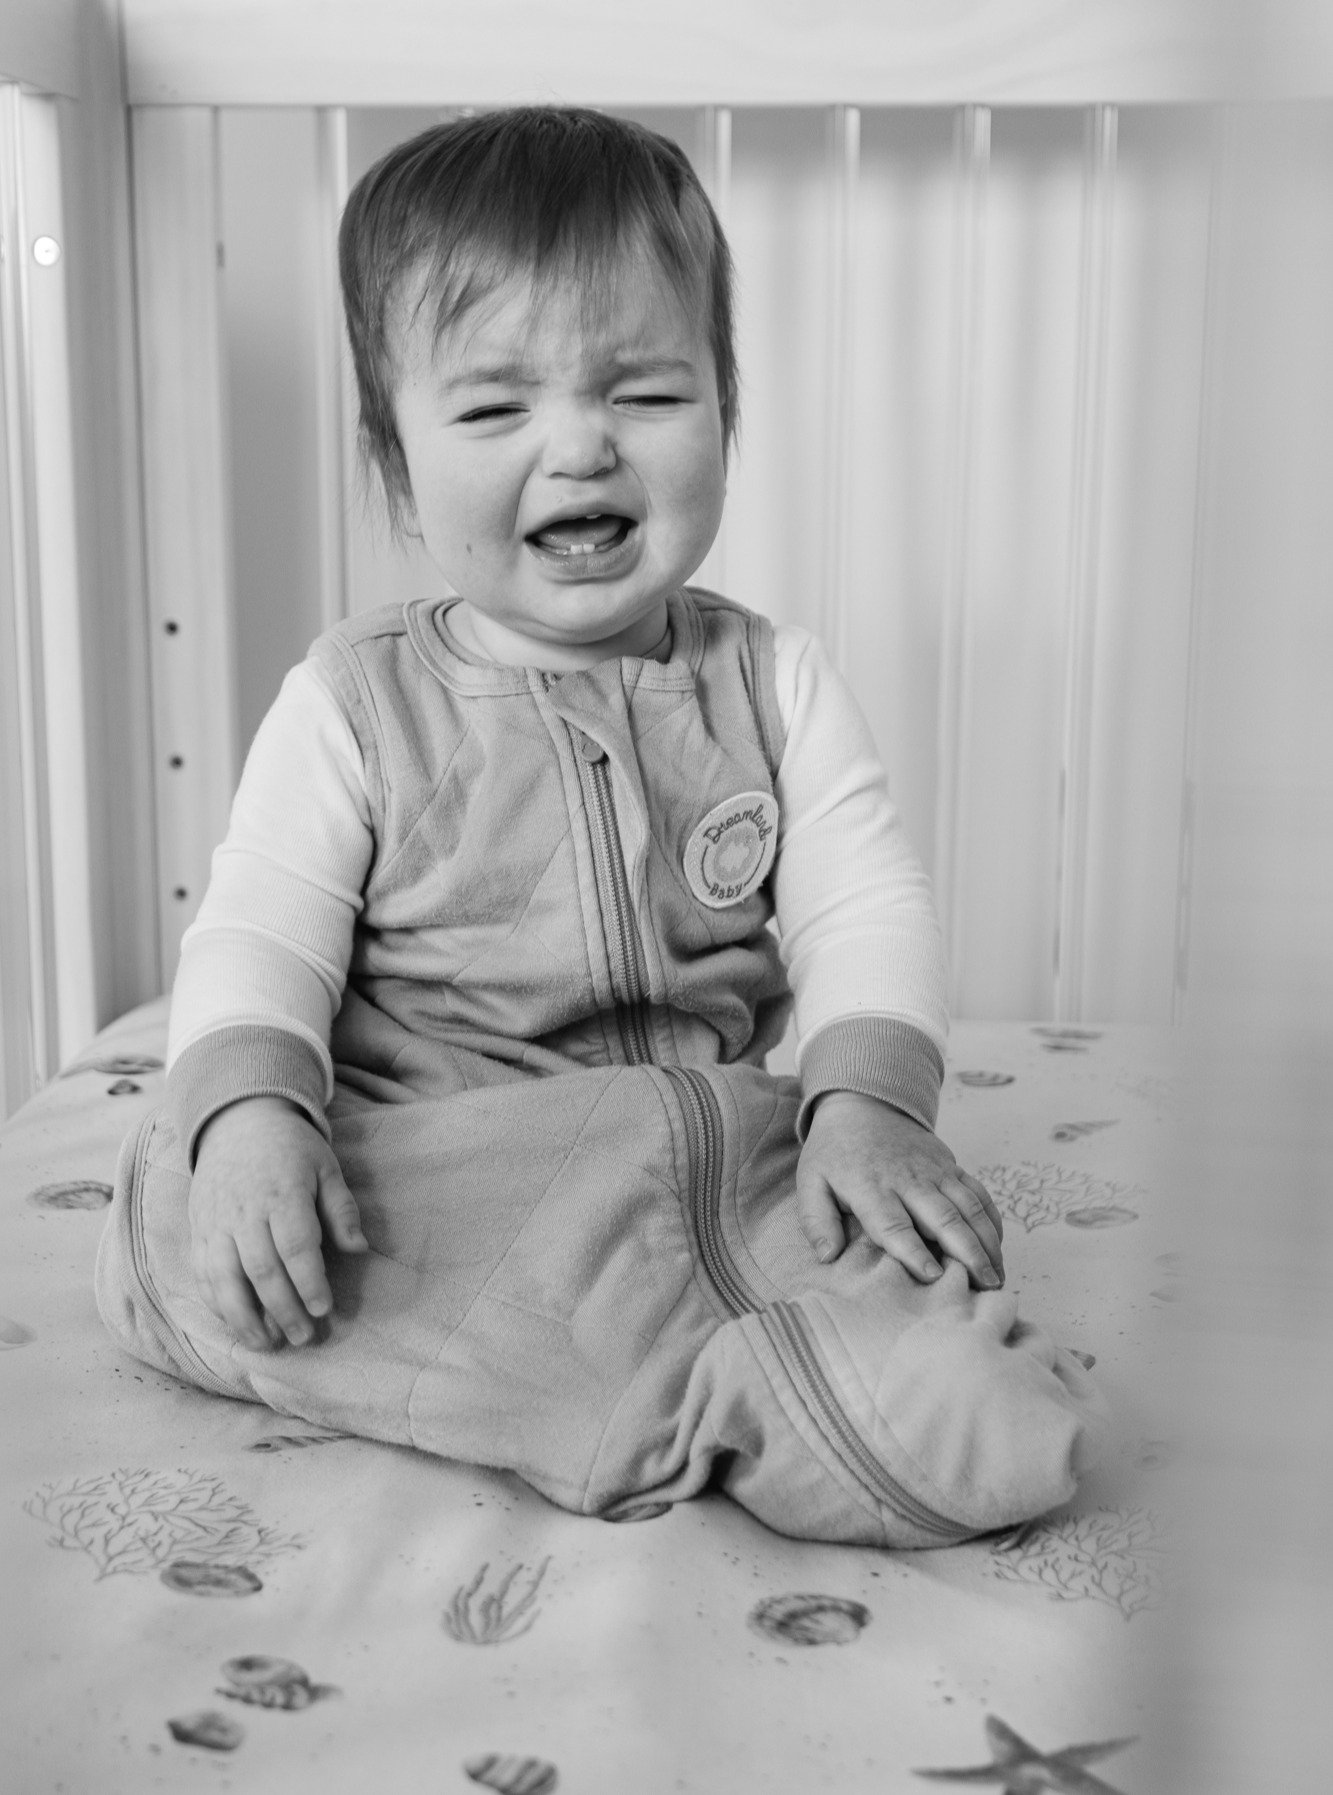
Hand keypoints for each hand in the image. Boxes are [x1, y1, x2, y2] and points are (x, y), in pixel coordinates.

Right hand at [188, 1096, 366, 1350]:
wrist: (238, 1122)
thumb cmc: (292, 1149)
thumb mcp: (326, 1167)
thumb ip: (342, 1209)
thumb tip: (359, 1249)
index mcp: (283, 1192)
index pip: (295, 1245)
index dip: (309, 1281)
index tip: (324, 1310)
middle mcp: (245, 1210)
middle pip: (261, 1268)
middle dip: (282, 1308)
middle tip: (303, 1337)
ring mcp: (216, 1222)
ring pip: (224, 1278)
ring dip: (244, 1316)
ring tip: (267, 1344)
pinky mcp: (199, 1230)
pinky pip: (202, 1273)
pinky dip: (217, 1304)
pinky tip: (237, 1324)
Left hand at [796, 1091, 1003, 1288]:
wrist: (863, 1105)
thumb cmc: (834, 1152)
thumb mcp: (811, 1181)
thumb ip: (816, 1221)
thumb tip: (827, 1257)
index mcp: (870, 1187)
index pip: (894, 1224)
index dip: (914, 1251)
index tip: (934, 1276)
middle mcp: (908, 1180)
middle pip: (943, 1218)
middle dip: (967, 1253)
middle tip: (984, 1286)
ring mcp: (934, 1172)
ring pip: (968, 1208)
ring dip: (987, 1242)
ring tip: (998, 1277)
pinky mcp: (951, 1166)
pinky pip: (978, 1192)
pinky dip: (992, 1219)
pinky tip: (998, 1246)